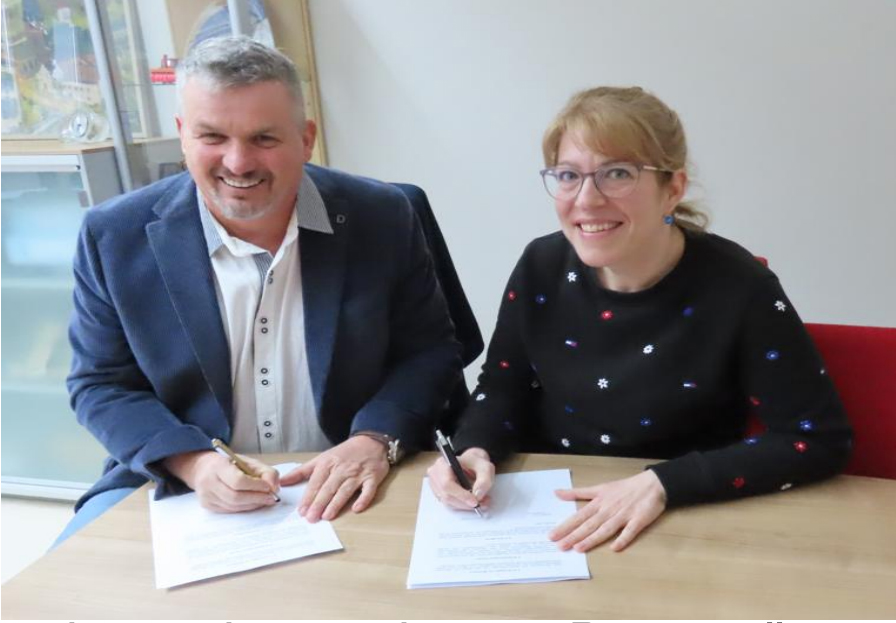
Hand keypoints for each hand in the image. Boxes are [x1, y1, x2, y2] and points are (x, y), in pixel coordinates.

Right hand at [163, 450, 279, 512]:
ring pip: (233, 506)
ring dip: (252, 505)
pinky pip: (229, 511)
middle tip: (271, 498)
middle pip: (235, 496)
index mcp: (218, 466)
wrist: (203, 469)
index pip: (237, 481)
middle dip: (256, 498)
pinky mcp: (207, 506)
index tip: (268, 487)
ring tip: (264, 500)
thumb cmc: (229, 464)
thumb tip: (274, 487)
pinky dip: (244, 508)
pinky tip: (253, 503)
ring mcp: (206, 496)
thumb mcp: (248, 461)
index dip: (255, 486)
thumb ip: (265, 471)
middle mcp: (208, 482)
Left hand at [280, 436, 389, 521]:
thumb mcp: (321, 458)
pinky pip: (368, 490)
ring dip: (336, 503)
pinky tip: (357, 508)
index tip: (301, 511)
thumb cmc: (344, 453)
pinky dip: (363, 499)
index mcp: (328, 464)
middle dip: (319, 503)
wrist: (370, 442)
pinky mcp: (373, 477)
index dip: (308, 497)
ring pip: (345, 490)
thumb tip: (282, 482)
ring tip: (327, 516)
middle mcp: (342, 469)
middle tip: (311, 518)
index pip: (316, 482)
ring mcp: (358, 473)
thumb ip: (302, 471)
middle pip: (329, 488)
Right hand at [426, 447, 494, 510]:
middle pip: (447, 496)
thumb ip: (484, 479)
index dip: (461, 495)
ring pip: (448, 503)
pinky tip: (472, 501)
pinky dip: (462, 505)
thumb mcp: (485, 466)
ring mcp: (435, 485)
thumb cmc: (475, 463)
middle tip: (482, 503)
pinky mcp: (439, 494)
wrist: (471, 463)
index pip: (447, 483)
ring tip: (481, 502)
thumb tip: (478, 495)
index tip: (475, 501)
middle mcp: (435, 474)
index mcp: (443, 463)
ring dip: (465, 505)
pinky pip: (450, 504)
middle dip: (466, 503)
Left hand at [549, 469, 666, 552]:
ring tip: (579, 548)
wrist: (652, 484)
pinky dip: (623, 539)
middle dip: (573, 535)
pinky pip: (630, 531)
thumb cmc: (624, 488)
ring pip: (605, 529)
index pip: (579, 516)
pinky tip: (615, 548)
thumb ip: (578, 493)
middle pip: (589, 524)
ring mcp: (623, 515)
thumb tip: (556, 493)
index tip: (552, 536)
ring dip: (592, 539)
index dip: (565, 526)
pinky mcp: (638, 520)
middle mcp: (608, 509)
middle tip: (560, 546)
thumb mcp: (599, 487)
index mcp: (599, 502)